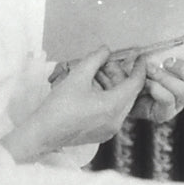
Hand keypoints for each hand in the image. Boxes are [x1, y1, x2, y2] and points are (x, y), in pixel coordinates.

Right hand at [4, 46, 145, 160]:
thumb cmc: (58, 106)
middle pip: (128, 93)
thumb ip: (95, 59)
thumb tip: (106, 50)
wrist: (42, 133)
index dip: (140, 68)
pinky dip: (108, 98)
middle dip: (121, 75)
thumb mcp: (77, 76)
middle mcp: (116, 120)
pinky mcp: (102, 134)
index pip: (136, 84)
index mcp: (113, 106)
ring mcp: (110, 129)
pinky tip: (94, 89)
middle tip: (108, 63)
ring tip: (96, 74)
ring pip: (120, 102)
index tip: (141, 57)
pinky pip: (113, 112)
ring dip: (112, 86)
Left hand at [128, 58, 183, 121]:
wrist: (122, 86)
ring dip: (166, 78)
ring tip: (150, 69)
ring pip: (183, 92)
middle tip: (169, 61)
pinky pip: (167, 101)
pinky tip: (147, 83)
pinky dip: (157, 89)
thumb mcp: (166, 52)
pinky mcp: (164, 114)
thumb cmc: (146, 70)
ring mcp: (177, 105)